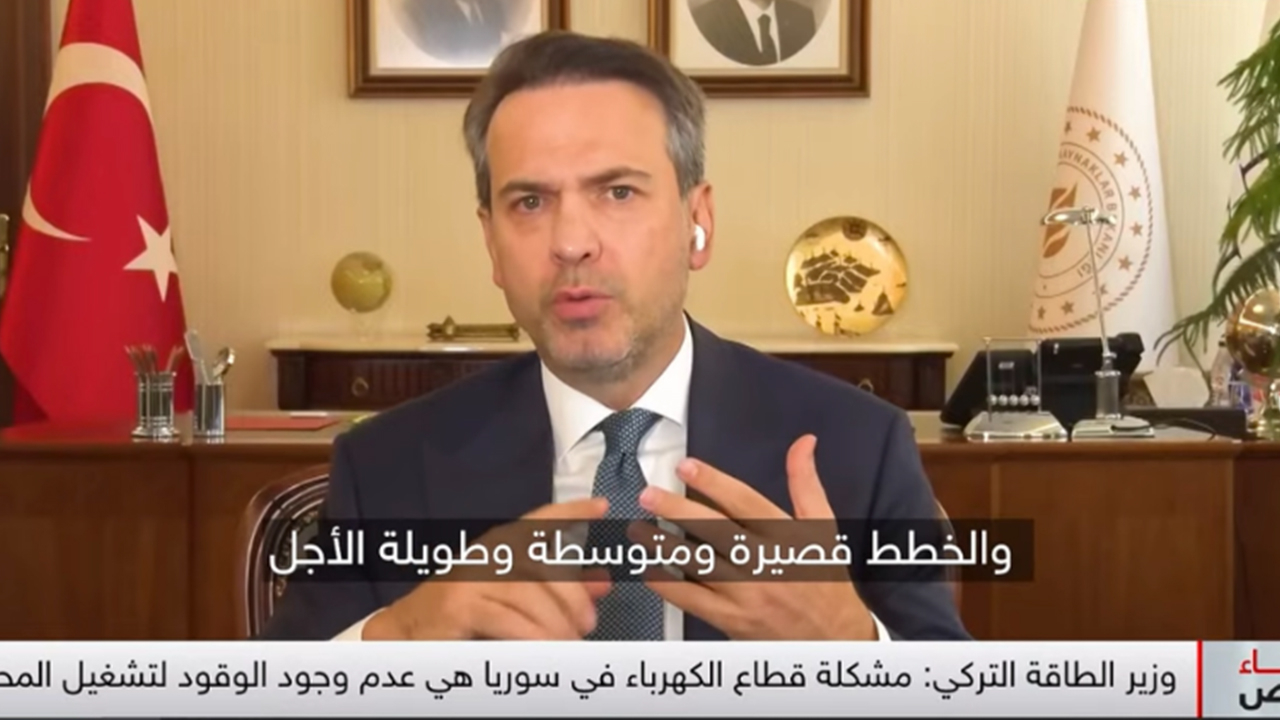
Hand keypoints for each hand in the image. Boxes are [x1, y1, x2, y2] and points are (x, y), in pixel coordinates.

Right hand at [364, 497, 611, 639]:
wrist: (407, 633)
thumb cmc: (463, 614)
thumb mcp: (513, 596)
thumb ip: (557, 590)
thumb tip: (602, 584)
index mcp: (498, 547)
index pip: (538, 522)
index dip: (570, 512)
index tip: (601, 508)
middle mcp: (485, 554)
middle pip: (542, 564)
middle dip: (572, 595)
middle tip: (587, 624)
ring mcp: (469, 578)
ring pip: (527, 594)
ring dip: (556, 622)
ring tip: (570, 644)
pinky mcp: (458, 606)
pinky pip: (506, 619)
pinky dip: (532, 635)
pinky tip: (546, 648)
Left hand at [629, 435, 876, 639]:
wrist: (833, 636)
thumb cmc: (824, 579)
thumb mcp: (822, 526)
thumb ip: (805, 483)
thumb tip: (803, 443)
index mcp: (786, 535)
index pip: (745, 502)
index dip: (713, 482)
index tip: (685, 467)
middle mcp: (765, 562)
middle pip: (715, 530)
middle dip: (677, 510)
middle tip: (649, 495)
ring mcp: (748, 593)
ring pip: (699, 565)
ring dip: (663, 545)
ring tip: (638, 530)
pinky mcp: (734, 620)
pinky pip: (694, 600)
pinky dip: (669, 585)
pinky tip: (649, 570)